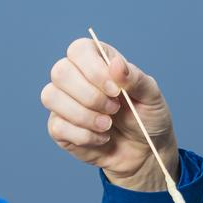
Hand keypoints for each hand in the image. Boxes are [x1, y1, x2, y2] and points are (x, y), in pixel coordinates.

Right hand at [41, 37, 178, 190]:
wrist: (145, 152)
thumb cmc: (146, 118)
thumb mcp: (151, 96)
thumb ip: (135, 79)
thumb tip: (116, 63)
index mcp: (97, 61)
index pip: (79, 50)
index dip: (93, 69)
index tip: (115, 90)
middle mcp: (75, 77)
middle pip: (60, 72)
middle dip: (90, 96)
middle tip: (114, 109)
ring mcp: (64, 102)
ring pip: (51, 97)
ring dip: (84, 116)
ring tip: (107, 125)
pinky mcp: (59, 127)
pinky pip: (58, 126)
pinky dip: (84, 136)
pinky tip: (101, 138)